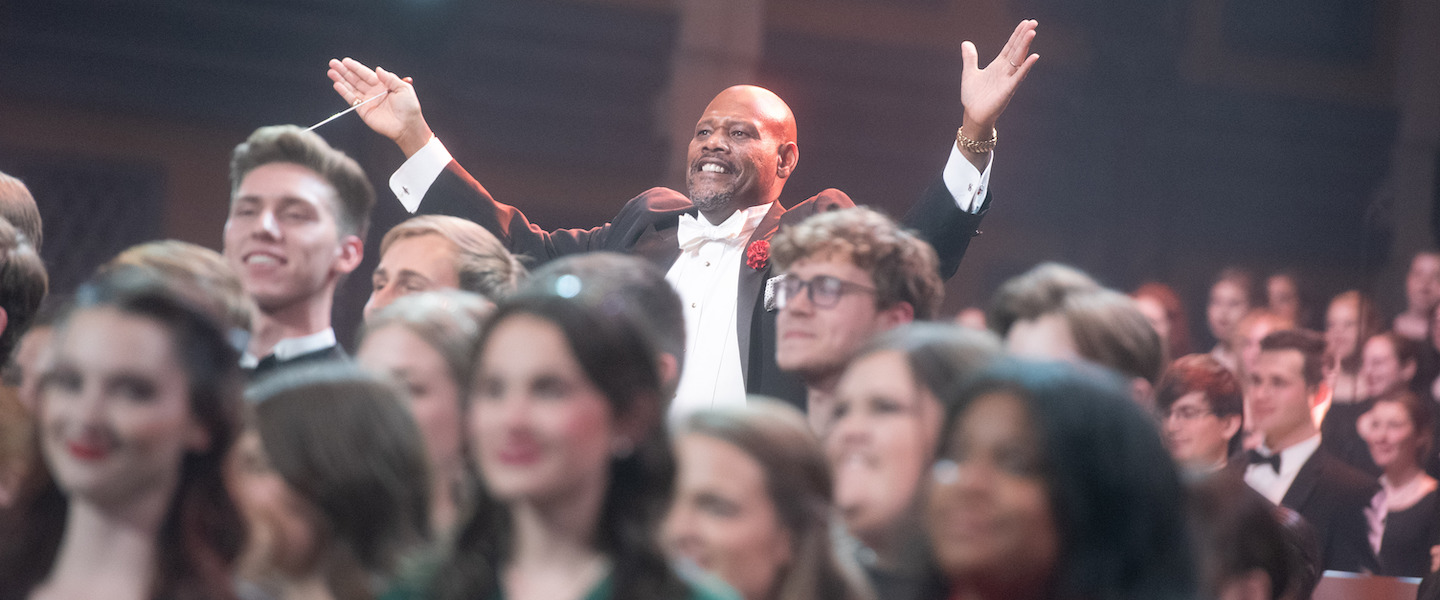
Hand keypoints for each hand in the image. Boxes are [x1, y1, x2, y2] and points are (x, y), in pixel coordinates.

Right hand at [327, 57, 433, 157]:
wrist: (408, 126)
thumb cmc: (409, 108)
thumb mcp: (404, 88)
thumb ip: (390, 78)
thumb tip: (377, 69)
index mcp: (383, 85)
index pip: (366, 73)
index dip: (355, 67)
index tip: (345, 61)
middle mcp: (374, 92)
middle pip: (356, 79)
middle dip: (344, 71)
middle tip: (333, 63)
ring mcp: (368, 101)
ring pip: (351, 88)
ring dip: (341, 80)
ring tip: (331, 72)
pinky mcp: (363, 111)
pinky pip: (352, 99)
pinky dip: (344, 92)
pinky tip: (337, 84)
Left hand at [959, 20, 1038, 138]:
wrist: (973, 115)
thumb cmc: (973, 97)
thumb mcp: (969, 73)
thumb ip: (970, 58)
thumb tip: (966, 42)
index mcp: (998, 66)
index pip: (1010, 47)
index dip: (1017, 35)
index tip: (1026, 23)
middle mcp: (1005, 71)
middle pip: (1017, 49)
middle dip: (1024, 36)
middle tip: (1034, 22)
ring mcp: (1008, 80)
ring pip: (1019, 59)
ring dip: (1025, 46)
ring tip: (1032, 32)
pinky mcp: (1008, 90)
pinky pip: (1018, 77)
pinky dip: (1026, 67)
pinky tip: (1033, 57)